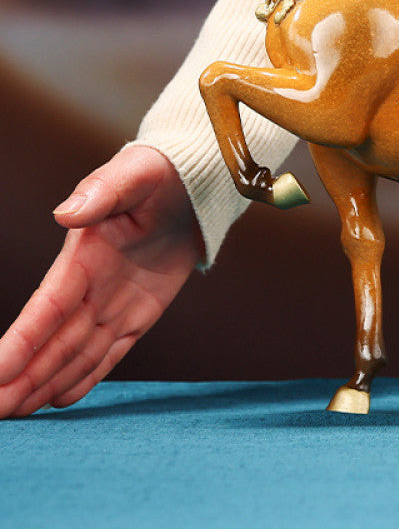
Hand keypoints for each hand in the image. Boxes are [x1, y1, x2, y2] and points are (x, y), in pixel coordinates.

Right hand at [0, 145, 201, 416]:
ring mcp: (115, 301)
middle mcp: (92, 284)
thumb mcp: (135, 173)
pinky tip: (59, 400)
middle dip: (22, 378)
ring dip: (46, 383)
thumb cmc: (158, 172)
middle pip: (53, 341)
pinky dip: (88, 376)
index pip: (47, 308)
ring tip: (16, 415)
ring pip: (76, 352)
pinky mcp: (140, 312)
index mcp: (84, 256)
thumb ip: (102, 191)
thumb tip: (66, 211)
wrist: (192, 182)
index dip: (21, 342)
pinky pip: (112, 350)